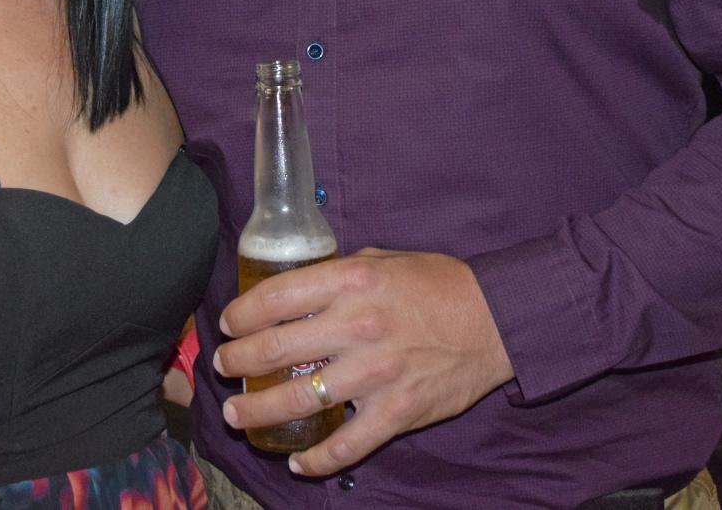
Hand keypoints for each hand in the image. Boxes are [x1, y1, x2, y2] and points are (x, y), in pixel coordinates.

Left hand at [214, 248, 513, 477]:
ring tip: (237, 413)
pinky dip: (315, 460)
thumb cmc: (440, 284)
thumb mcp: (384, 258)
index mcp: (352, 280)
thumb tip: (298, 286)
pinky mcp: (396, 412)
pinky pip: (345, 446)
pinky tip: (296, 462)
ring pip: (297, 401)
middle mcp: (358, 325)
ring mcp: (375, 373)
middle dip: (237, 361)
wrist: (497, 320)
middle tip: (224, 366)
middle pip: (274, 349)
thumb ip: (340, 273)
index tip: (228, 324)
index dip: (241, 314)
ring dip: (257, 410)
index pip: (275, 297)